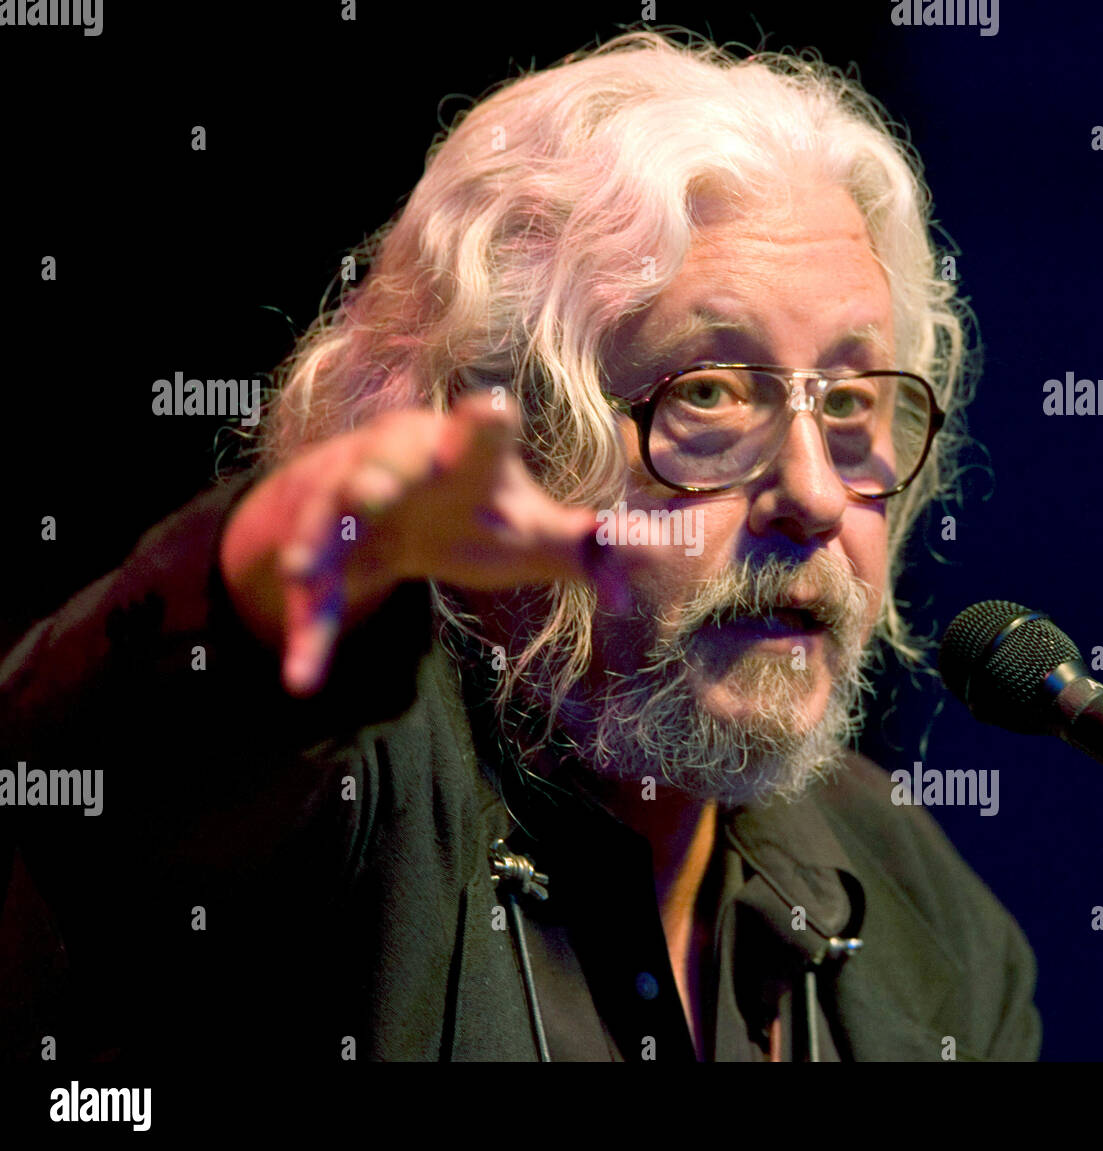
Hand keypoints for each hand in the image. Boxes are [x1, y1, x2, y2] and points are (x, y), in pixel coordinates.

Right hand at [219, 392, 627, 695]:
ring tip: (302, 570)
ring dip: (314, 544)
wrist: (386, 507)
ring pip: (327, 523)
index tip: (491, 410)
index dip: (485, 424)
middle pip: (382, 466)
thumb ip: (586, 544)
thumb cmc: (472, 510)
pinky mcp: (325, 558)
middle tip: (370, 491)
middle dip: (374, 478)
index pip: (480, 435)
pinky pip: (313, 598)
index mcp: (462, 455)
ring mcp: (350, 510)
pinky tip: (302, 678)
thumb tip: (655, 555)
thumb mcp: (530, 528)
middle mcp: (399, 469)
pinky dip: (306, 635)